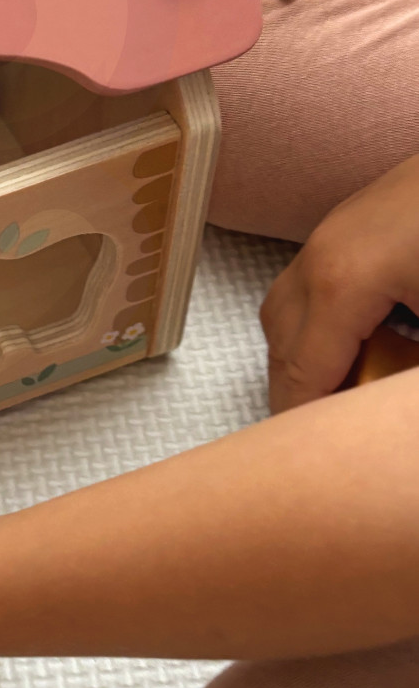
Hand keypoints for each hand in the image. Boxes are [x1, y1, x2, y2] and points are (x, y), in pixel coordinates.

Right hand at [260, 155, 418, 411]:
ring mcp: (329, 236)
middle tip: (330, 435)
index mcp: (341, 284)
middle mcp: (319, 258)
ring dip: (307, 357)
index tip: (317, 462)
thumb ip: (410, 377)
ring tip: (347, 390)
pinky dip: (322, 324)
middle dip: (299, 394)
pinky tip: (370, 341)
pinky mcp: (349, 225)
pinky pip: (310, 287)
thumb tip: (399, 409)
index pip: (300, 376)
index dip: (304, 425)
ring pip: (286, 313)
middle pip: (281, 346)